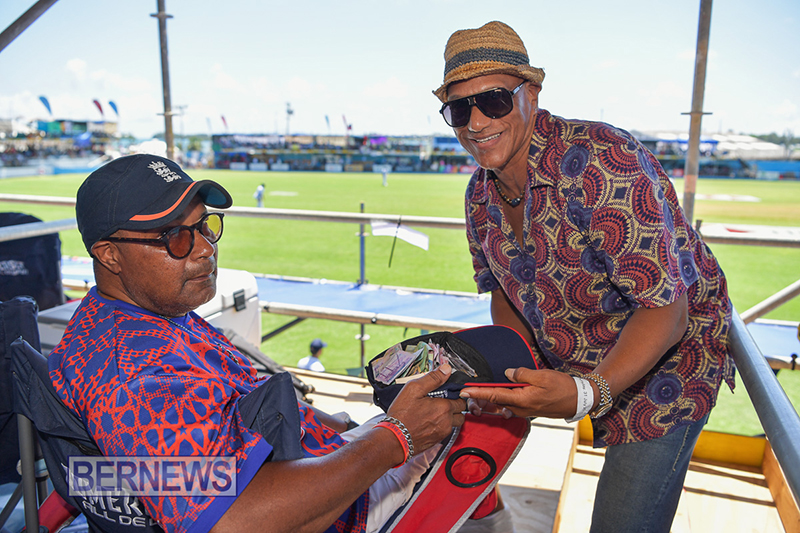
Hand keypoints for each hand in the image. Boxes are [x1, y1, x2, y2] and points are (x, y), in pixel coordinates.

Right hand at [386, 363, 465, 452]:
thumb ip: (433, 378)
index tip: (447, 394)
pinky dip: (441, 426)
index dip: (455, 395)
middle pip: (461, 413)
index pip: (461, 400)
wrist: (394, 439)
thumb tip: (446, 369)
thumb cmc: (402, 415)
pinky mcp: (436, 441)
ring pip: (454, 423)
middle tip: (441, 402)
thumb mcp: (414, 389)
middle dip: (455, 407)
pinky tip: (428, 421)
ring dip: (449, 417)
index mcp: (444, 407)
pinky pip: (445, 432)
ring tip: (434, 412)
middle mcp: (447, 421)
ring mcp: (442, 433)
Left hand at [459, 368, 577, 418]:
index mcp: (522, 399)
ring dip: (487, 401)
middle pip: (493, 403)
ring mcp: (523, 411)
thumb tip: (507, 373)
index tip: (463, 390)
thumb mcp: (543, 376)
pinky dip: (498, 402)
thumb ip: (523, 374)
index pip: (494, 395)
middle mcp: (520, 408)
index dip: (477, 393)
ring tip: (474, 395)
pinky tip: (493, 398)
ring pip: (500, 406)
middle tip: (464, 392)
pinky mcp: (527, 410)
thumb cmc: (562, 387)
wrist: (578, 401)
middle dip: (478, 398)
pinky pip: (508, 406)